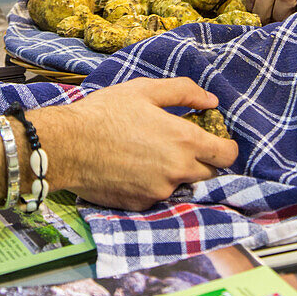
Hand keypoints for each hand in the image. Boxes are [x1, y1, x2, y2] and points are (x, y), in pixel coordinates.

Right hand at [38, 78, 237, 209]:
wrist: (69, 145)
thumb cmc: (106, 112)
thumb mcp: (145, 90)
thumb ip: (183, 92)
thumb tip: (210, 100)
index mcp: (184, 141)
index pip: (227, 155)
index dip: (227, 148)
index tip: (219, 142)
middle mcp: (177, 171)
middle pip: (208, 173)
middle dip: (202, 160)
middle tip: (181, 145)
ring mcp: (160, 192)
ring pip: (181, 184)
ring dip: (175, 172)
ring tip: (149, 154)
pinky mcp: (141, 205)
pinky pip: (157, 195)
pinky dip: (152, 184)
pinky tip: (132, 168)